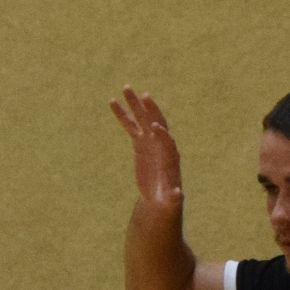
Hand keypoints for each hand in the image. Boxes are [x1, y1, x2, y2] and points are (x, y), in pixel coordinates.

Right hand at [111, 88, 185, 211]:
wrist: (160, 198)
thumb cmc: (168, 201)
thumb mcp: (171, 201)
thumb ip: (175, 197)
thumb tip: (178, 194)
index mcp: (171, 157)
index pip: (167, 142)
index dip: (162, 134)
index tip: (153, 127)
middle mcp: (162, 145)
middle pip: (156, 123)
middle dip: (150, 110)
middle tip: (142, 96)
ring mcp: (150, 142)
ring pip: (142, 119)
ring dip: (134, 104)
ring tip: (125, 88)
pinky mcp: (140, 143)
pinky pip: (130, 125)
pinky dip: (122, 114)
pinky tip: (112, 102)